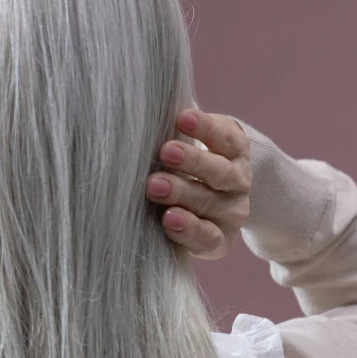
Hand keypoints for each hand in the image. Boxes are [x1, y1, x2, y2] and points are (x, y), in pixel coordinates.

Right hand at [146, 111, 250, 259]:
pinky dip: (206, 128)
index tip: (168, 219)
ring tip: (166, 151)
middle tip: (154, 184)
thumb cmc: (174, 206)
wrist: (203, 173)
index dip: (189, 229)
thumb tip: (118, 205)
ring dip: (193, 160)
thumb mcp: (163, 221)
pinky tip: (184, 119)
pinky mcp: (238, 148)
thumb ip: (152, 219)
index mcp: (216, 238)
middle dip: (180, 191)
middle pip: (208, 202)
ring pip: (221, 172)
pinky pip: (227, 138)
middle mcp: (231, 212)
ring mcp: (238, 180)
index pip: (206, 238)